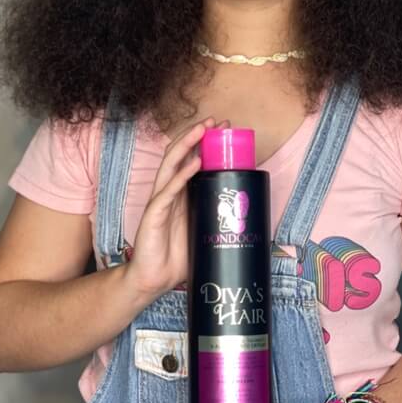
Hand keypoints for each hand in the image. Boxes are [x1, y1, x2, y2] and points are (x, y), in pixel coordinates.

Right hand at [125, 116, 227, 298]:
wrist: (153, 281)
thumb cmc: (177, 257)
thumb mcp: (203, 232)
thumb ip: (217, 219)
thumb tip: (249, 215)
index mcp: (181, 195)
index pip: (192, 160)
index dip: (206, 143)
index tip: (226, 130)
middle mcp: (169, 192)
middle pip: (181, 155)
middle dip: (198, 135)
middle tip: (217, 121)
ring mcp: (160, 201)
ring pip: (171, 164)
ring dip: (187, 144)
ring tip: (202, 129)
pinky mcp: (154, 214)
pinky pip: (167, 191)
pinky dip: (181, 175)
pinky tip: (193, 163)